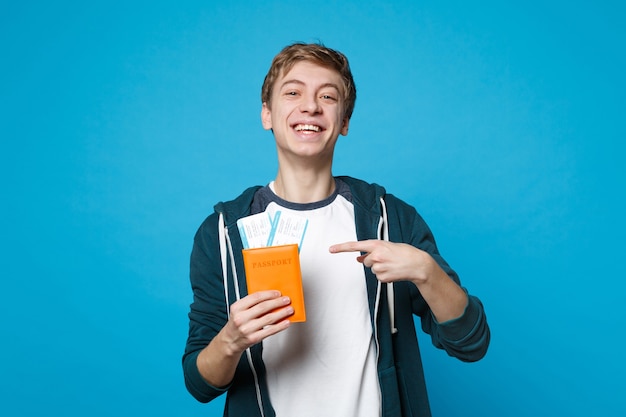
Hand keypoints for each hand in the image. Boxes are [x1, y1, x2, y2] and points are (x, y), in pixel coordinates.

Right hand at [196, 290, 292, 386]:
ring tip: (289, 310)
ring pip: (269, 318)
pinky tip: (286, 322)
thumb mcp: (239, 310)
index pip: (255, 297)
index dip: (269, 294)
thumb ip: (252, 304)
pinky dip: (280, 326)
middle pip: (263, 307)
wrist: (230, 341)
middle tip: (286, 300)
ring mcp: (247, 329)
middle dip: (278, 302)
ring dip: (282, 313)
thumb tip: (272, 298)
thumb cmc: (237, 323)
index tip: (278, 293)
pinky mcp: (253, 338)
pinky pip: (270, 331)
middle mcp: (241, 318)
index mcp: (237, 307)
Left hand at [330, 239, 467, 321]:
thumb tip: (358, 258)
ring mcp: (378, 267)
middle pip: (365, 260)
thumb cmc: (405, 253)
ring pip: (372, 269)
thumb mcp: (388, 247)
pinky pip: (378, 277)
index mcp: (377, 244)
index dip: (341, 247)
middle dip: (373, 260)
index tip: (331, 249)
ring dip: (380, 268)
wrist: (418, 264)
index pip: (355, 245)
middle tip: (388, 259)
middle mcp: (376, 256)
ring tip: (393, 265)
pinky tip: (394, 271)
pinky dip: (384, 275)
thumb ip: (372, 251)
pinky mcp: (382, 277)